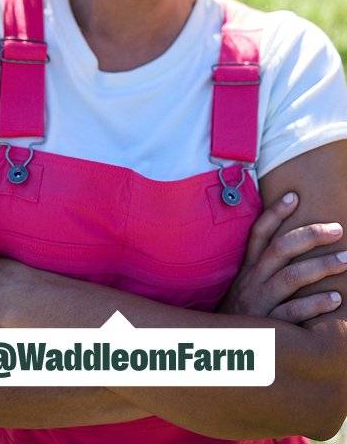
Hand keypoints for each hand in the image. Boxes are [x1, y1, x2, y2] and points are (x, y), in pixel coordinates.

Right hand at [217, 192, 346, 322]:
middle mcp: (252, 281)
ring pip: (290, 277)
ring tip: (346, 259)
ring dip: (321, 266)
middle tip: (337, 229)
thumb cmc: (240, 317)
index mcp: (247, 269)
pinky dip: (314, 305)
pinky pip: (292, 313)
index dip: (274, 213)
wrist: (215, 352)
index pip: (258, 234)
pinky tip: (335, 299)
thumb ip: (262, 270)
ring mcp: (259, 303)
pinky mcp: (267, 327)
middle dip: (309, 235)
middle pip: (280, 249)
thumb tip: (291, 249)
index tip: (293, 195)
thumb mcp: (244, 289)